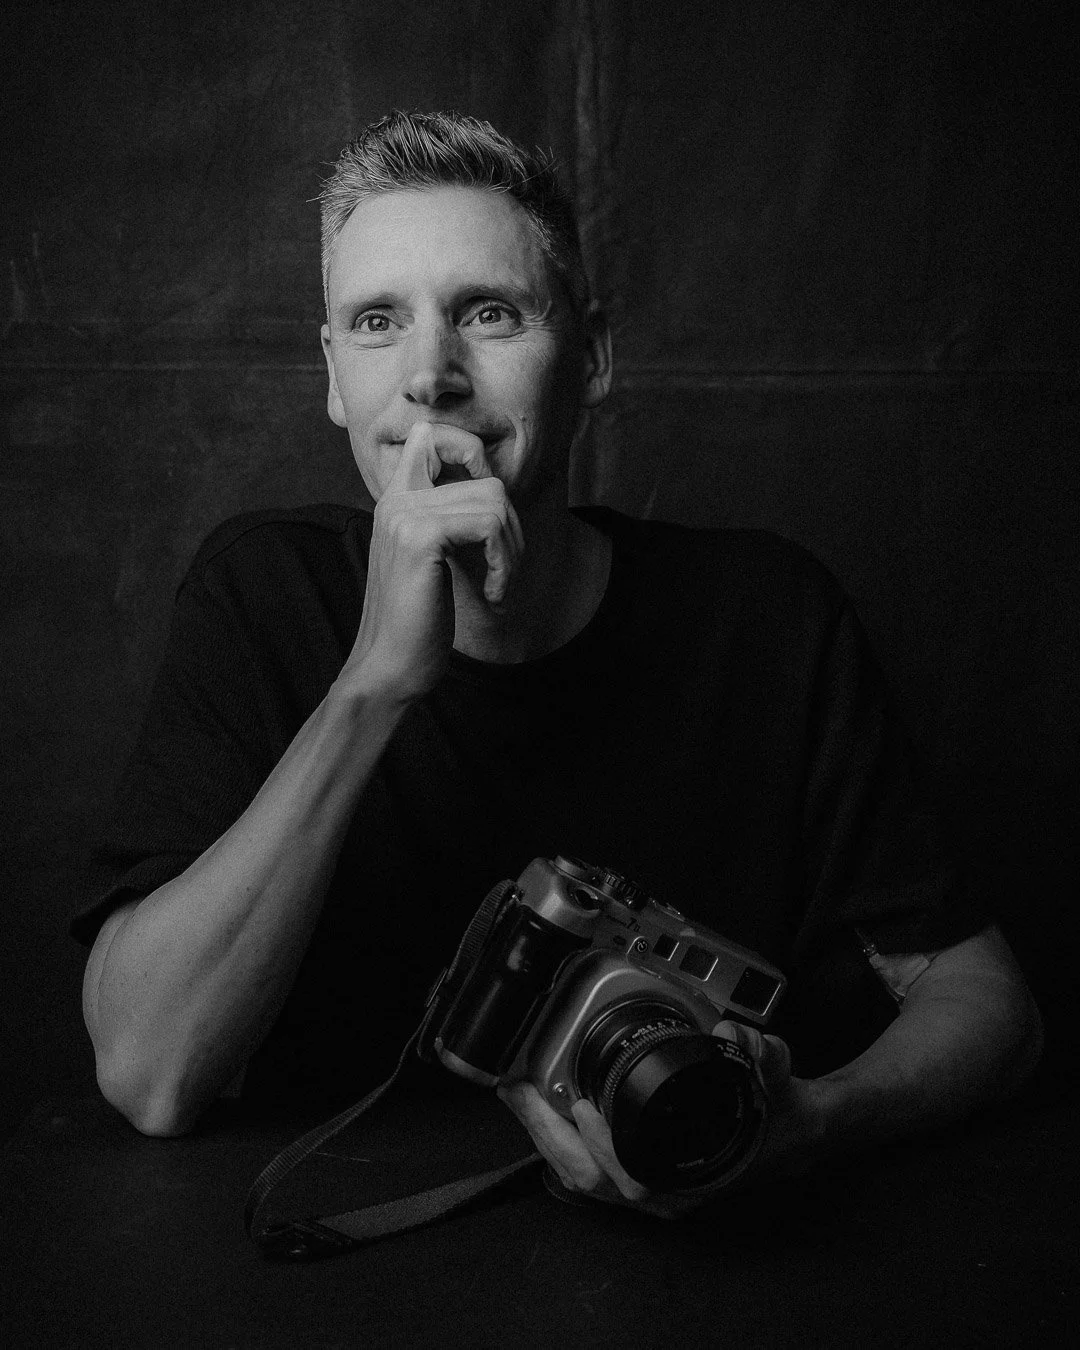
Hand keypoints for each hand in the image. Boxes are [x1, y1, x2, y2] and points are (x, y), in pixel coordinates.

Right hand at [344, 422, 523, 699]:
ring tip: (498, 586)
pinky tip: (493, 595)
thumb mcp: (435, 560)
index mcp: (396, 499)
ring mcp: (405, 513)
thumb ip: (451, 520)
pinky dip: (505, 564)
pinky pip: (491, 526)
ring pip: (496, 502)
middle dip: (512, 531)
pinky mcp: (421, 536)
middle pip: (487, 480)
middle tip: (503, 573)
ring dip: (512, 552)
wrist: (389, 667)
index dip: (470, 453)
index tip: (488, 515)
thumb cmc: (417, 622)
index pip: (430, 434)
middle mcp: (396, 498)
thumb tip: (497, 490)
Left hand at [498, 1023, 824, 1218]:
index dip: (602, 1146)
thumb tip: (732, 1037)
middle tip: (521, 1090)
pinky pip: (587, 1169)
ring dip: (547, 1136)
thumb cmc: (776, 1111)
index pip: (633, 1178)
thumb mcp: (775, 1072)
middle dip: (548, 1133)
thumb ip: (759, 1052)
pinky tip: (547, 1111)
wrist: (792, 1132)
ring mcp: (649, 1189)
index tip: (582, 1105)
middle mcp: (667, 1190)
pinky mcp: (637, 1175)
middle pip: (591, 1179)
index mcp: (694, 1173)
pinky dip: (561, 1140)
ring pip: (583, 1177)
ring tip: (522, 1096)